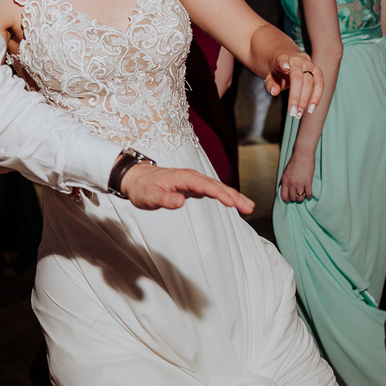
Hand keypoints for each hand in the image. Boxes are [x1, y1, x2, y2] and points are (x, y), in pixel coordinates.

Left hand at [120, 163, 254, 213]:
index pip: (205, 185)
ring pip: (217, 187)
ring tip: (248, 207)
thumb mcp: (149, 196)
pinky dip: (224, 195)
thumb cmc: (142, 187)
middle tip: (249, 207)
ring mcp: (192, 181)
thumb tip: (180, 201)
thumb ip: (164, 199)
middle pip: (216, 185)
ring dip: (233, 196)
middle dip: (234, 196)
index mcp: (182, 177)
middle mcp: (190, 177)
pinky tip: (234, 202)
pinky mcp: (192, 186)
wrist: (135, 178)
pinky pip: (212, 190)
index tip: (233, 202)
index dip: (220, 194)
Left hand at [264, 51, 323, 117]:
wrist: (290, 59)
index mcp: (283, 58)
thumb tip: (275, 92)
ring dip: (306, 100)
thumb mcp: (270, 76)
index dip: (284, 63)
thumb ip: (270, 84)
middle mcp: (297, 60)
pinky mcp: (317, 71)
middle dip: (295, 97)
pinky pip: (320, 84)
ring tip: (299, 113)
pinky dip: (316, 97)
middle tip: (292, 112)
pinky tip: (311, 108)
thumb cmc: (279, 71)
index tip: (284, 67)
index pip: (283, 59)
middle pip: (298, 78)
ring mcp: (309, 64)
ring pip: (310, 82)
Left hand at [279, 152, 314, 202]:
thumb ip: (286, 181)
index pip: (284, 196)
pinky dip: (309, 196)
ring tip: (303, 197)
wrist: (302, 155)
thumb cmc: (294, 162)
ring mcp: (300, 183)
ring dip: (301, 199)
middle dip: (295, 199)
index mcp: (285, 181)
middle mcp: (291, 184)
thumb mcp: (286, 172)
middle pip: (292, 197)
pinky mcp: (308, 182)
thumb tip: (286, 188)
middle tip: (297, 198)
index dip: (286, 200)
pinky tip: (309, 196)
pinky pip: (308, 193)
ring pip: (300, 197)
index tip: (289, 201)